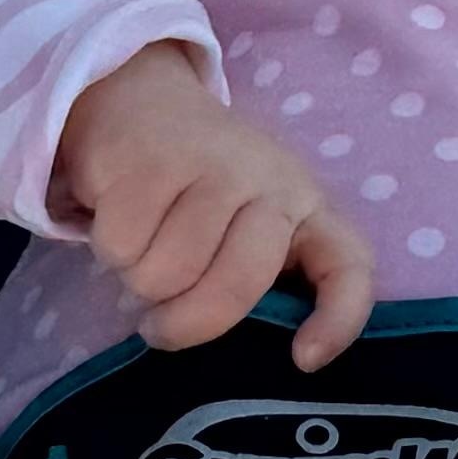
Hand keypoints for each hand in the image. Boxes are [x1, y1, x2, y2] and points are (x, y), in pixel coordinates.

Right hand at [51, 42, 377, 364]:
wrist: (138, 99)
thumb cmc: (201, 185)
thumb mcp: (248, 223)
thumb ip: (261, 274)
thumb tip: (252, 346)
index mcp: (306, 205)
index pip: (348, 266)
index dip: (337, 320)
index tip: (303, 359)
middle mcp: (269, 181)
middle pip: (237, 284)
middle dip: (190, 324)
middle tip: (161, 329)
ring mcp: (212, 166)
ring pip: (167, 275)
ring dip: (140, 280)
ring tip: (143, 251)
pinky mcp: (151, 160)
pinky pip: (123, 248)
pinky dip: (109, 248)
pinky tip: (118, 220)